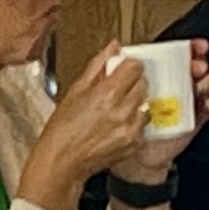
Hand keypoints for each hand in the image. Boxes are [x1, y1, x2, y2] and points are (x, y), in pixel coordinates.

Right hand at [20, 52, 152, 209]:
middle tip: (118, 86)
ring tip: (117, 106)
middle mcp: (122, 111)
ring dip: (135, 100)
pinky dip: (135, 120)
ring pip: (145, 102)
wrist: (63, 161)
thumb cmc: (62, 129)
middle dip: (132, 81)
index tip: (124, 66)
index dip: (129, 64)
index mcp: (106, 94)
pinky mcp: (135, 142)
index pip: (134, 67)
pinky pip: (143, 122)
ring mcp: (130, 128)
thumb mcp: (75, 91)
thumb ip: (97, 66)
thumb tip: (112, 47)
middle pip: (143, 83)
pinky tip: (117, 122)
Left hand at [108, 44, 208, 193]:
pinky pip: (207, 108)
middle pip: (192, 68)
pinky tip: (207, 102)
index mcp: (157, 75)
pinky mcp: (193, 119)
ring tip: (202, 82)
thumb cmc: (123, 122)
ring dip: (208, 81)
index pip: (176, 56)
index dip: (187, 48)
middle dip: (198, 62)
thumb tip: (115, 46)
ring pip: (204, 85)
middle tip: (196, 65)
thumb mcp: (111, 90)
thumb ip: (113, 66)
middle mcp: (173, 87)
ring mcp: (184, 102)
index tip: (194, 45)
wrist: (132, 157)